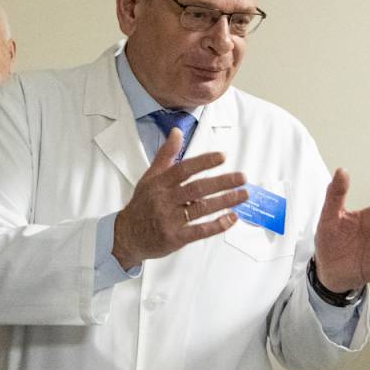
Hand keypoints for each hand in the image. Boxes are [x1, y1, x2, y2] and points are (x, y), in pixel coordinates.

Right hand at [112, 128, 247, 268]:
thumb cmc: (142, 205)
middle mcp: (164, 200)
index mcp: (159, 183)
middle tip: (242, 178)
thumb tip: (177, 131)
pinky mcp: (175, 238)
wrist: (126, 235)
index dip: (203, 162)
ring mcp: (169, 220)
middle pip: (197, 188)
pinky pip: (200, 230)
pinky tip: (232, 218)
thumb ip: (166, 155)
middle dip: (222, 182)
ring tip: (243, 195)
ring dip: (225, 201)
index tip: (222, 157)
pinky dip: (218, 224)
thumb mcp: (150, 177)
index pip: (183, 169)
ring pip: (201, 208)